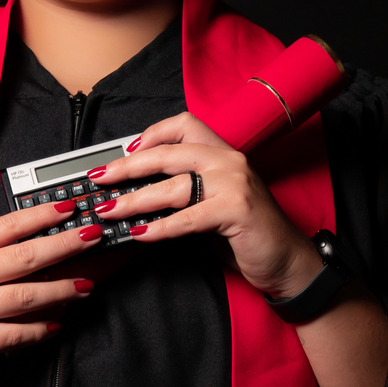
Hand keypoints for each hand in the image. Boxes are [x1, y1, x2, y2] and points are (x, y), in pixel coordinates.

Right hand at [0, 202, 102, 386]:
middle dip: (65, 245)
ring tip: (86, 285)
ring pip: (26, 297)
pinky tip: (57, 323)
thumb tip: (27, 240)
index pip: (6, 227)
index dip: (41, 216)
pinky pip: (14, 335)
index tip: (69, 207)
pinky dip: (39, 330)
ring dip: (62, 290)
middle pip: (24, 258)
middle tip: (93, 236)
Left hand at [89, 112, 321, 296]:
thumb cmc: (247, 235)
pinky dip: (160, 227)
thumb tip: (135, 196)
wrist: (287, 261)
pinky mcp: (237, 209)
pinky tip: (139, 234)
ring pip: (172, 186)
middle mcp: (229, 161)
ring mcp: (235, 183)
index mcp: (223, 153)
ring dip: (135, 200)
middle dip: (127, 167)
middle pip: (168, 153)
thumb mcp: (211, 207)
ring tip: (110, 211)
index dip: (151, 134)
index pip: (184, 124)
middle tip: (100, 179)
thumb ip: (182, 196)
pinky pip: (188, 217)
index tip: (124, 151)